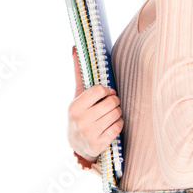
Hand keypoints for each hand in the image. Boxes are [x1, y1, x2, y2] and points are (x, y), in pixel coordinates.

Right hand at [67, 45, 121, 159]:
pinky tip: (111, 125)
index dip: (106, 91)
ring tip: (110, 115)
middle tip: (109, 105)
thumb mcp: (77, 95)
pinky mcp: (99, 144)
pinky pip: (118, 127)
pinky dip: (118, 124)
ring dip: (117, 113)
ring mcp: (90, 133)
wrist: (77, 144)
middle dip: (114, 102)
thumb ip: (78, 73)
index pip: (100, 90)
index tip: (106, 93)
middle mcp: (81, 120)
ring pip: (116, 114)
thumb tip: (74, 48)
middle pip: (111, 102)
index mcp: (75, 106)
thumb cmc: (79, 114)